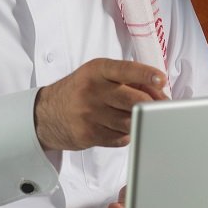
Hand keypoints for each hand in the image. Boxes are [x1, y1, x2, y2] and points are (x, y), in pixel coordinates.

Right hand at [34, 58, 166, 150]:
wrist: (46, 114)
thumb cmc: (81, 91)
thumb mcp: (99, 76)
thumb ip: (128, 80)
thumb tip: (160, 94)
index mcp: (96, 70)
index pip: (126, 70)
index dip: (146, 74)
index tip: (161, 79)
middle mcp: (92, 90)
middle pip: (135, 101)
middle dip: (153, 106)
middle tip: (161, 108)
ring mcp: (89, 114)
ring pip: (131, 122)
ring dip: (139, 122)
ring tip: (135, 117)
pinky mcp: (89, 134)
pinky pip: (121, 138)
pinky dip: (126, 134)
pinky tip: (118, 128)